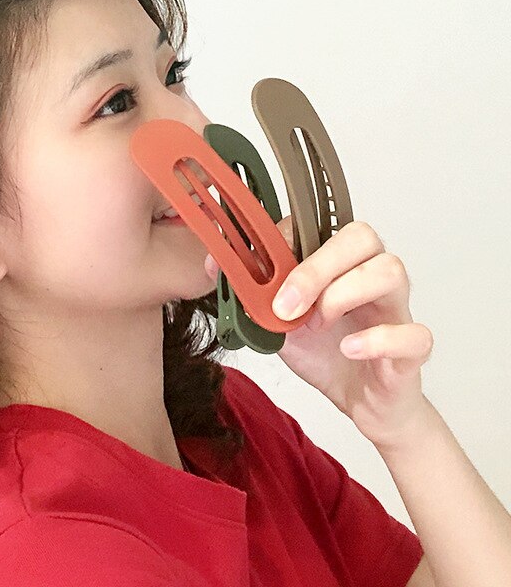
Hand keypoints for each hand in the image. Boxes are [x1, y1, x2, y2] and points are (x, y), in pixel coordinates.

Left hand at [204, 218, 434, 450]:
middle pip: (361, 237)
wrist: (362, 403)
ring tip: (318, 324)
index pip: (321, 226)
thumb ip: (254, 295)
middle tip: (286, 304)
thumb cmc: (326, 354)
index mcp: (340, 264)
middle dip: (316, 267)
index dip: (285, 239)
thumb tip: (215, 268)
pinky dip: (377, 339)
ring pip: (391, 271)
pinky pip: (414, 333)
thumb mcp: (279, 322)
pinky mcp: (413, 348)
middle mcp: (371, 276)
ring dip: (344, 294)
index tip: (253, 267)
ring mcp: (396, 309)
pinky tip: (348, 349)